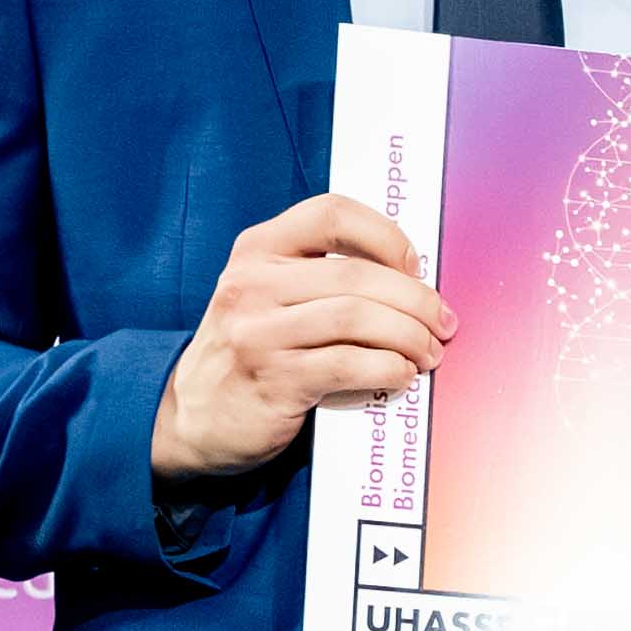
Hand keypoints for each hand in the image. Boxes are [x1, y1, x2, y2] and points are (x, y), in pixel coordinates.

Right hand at [151, 195, 450, 481]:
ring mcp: (259, 333)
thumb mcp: (264, 295)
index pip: (332, 213)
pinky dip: (389, 369)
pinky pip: (349, 366)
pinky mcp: (274, 380)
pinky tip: (401, 375)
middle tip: (442, 323)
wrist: (188, 417)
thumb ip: (317, 277)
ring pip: (358, 318)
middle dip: (415, 299)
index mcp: (256, 248)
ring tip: (428, 353)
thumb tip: (409, 280)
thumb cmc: (247, 352)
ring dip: (409, 337)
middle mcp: (252, 283)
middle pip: (357, 275)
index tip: (413, 266)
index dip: (385, 235)